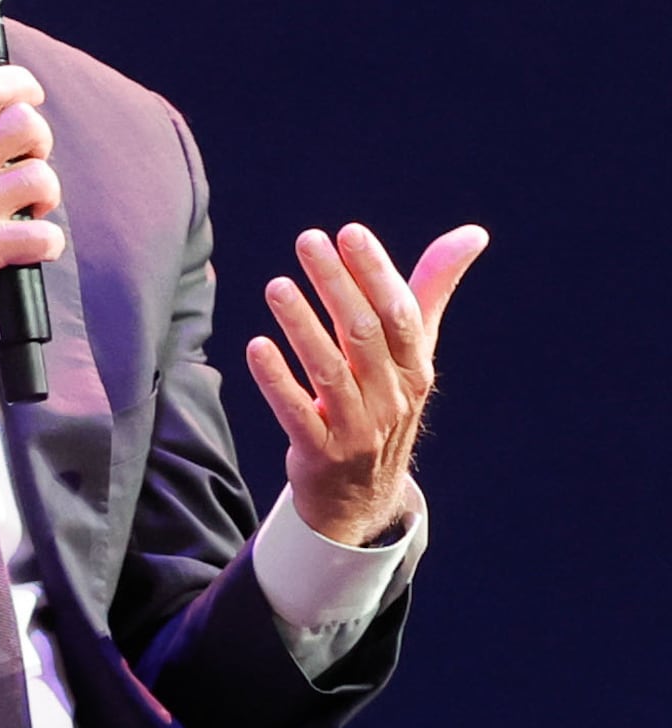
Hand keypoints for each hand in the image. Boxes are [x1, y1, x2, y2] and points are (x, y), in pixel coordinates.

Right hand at [0, 66, 64, 335]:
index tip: (29, 97)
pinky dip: (46, 242)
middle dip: (38, 141)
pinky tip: (30, 244)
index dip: (20, 85)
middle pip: (25, 125)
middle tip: (27, 161)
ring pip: (41, 177)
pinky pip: (44, 235)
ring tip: (28, 207)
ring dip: (43, 193)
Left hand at [248, 222, 486, 545]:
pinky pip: (298, 412)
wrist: (364, 494)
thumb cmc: (385, 403)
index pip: (401, 314)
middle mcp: (392, 396)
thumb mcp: (411, 353)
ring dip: (302, 326)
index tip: (350, 233)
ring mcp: (358, 428)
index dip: (377, 273)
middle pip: (365, 335)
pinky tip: (256, 346)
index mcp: (415, 368)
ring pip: (331, 371)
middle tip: (308, 242)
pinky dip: (278, 379)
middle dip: (336, 285)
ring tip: (276, 286)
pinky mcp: (320, 452)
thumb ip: (430, 291)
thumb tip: (471, 234)